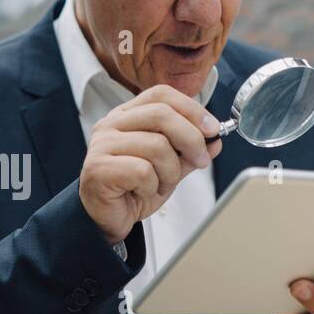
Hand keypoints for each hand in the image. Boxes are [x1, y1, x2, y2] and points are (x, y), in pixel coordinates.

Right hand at [79, 84, 222, 243]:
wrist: (107, 219)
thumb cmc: (134, 188)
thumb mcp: (170, 166)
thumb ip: (189, 151)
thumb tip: (215, 140)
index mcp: (127, 116)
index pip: (162, 94)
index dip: (191, 108)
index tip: (211, 129)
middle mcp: (111, 124)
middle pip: (162, 114)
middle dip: (191, 139)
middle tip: (201, 160)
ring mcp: (102, 145)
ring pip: (156, 145)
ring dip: (170, 171)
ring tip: (161, 184)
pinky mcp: (98, 168)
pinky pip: (142, 171)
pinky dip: (152, 186)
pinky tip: (142, 192)